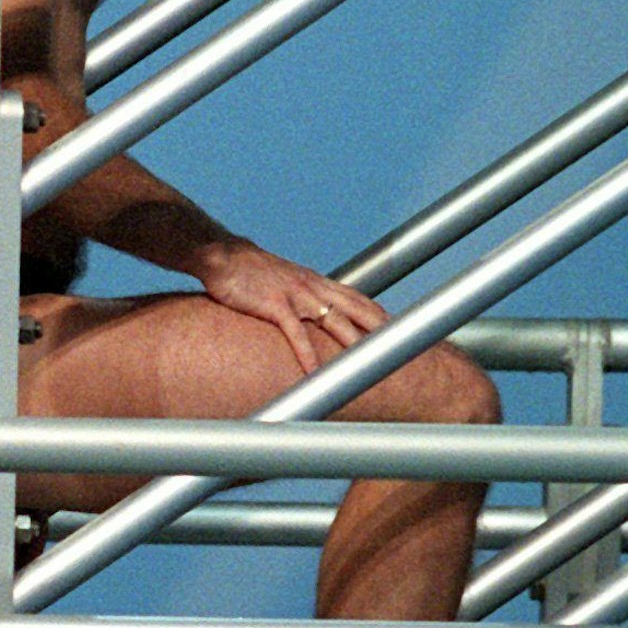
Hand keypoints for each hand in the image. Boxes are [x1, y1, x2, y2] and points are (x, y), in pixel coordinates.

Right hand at [192, 238, 386, 374]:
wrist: (222, 255)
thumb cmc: (251, 272)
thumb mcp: (286, 280)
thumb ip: (305, 297)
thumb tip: (317, 316)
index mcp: (318, 282)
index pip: (359, 299)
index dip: (381, 316)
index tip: (402, 333)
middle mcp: (314, 287)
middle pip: (357, 309)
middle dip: (382, 330)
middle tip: (405, 349)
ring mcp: (296, 295)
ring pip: (334, 321)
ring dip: (354, 344)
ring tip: (371, 366)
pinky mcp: (274, 305)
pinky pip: (296, 333)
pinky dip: (306, 353)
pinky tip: (313, 372)